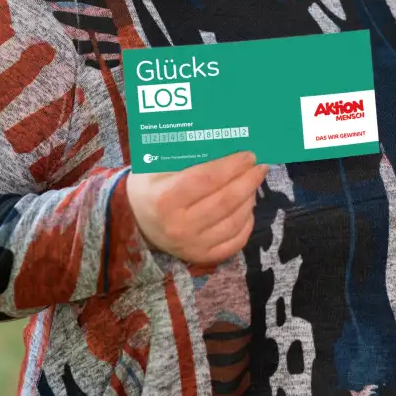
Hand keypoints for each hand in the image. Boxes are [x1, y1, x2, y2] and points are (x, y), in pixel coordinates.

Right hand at [126, 151, 267, 264]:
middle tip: (260, 165)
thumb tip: (224, 137)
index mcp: (165, 199)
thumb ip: (185, 152)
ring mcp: (191, 245)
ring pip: (234, 220)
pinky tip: (248, 205)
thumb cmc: (150, 185)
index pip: (207, 179)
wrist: (135, 221)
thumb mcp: (157, 164)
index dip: (232, 166)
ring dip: (250, 197)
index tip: (248, 155)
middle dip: (248, 180)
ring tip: (254, 182)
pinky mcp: (201, 257)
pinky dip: (247, 221)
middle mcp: (178, 226)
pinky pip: (235, 241)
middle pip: (225, 200)